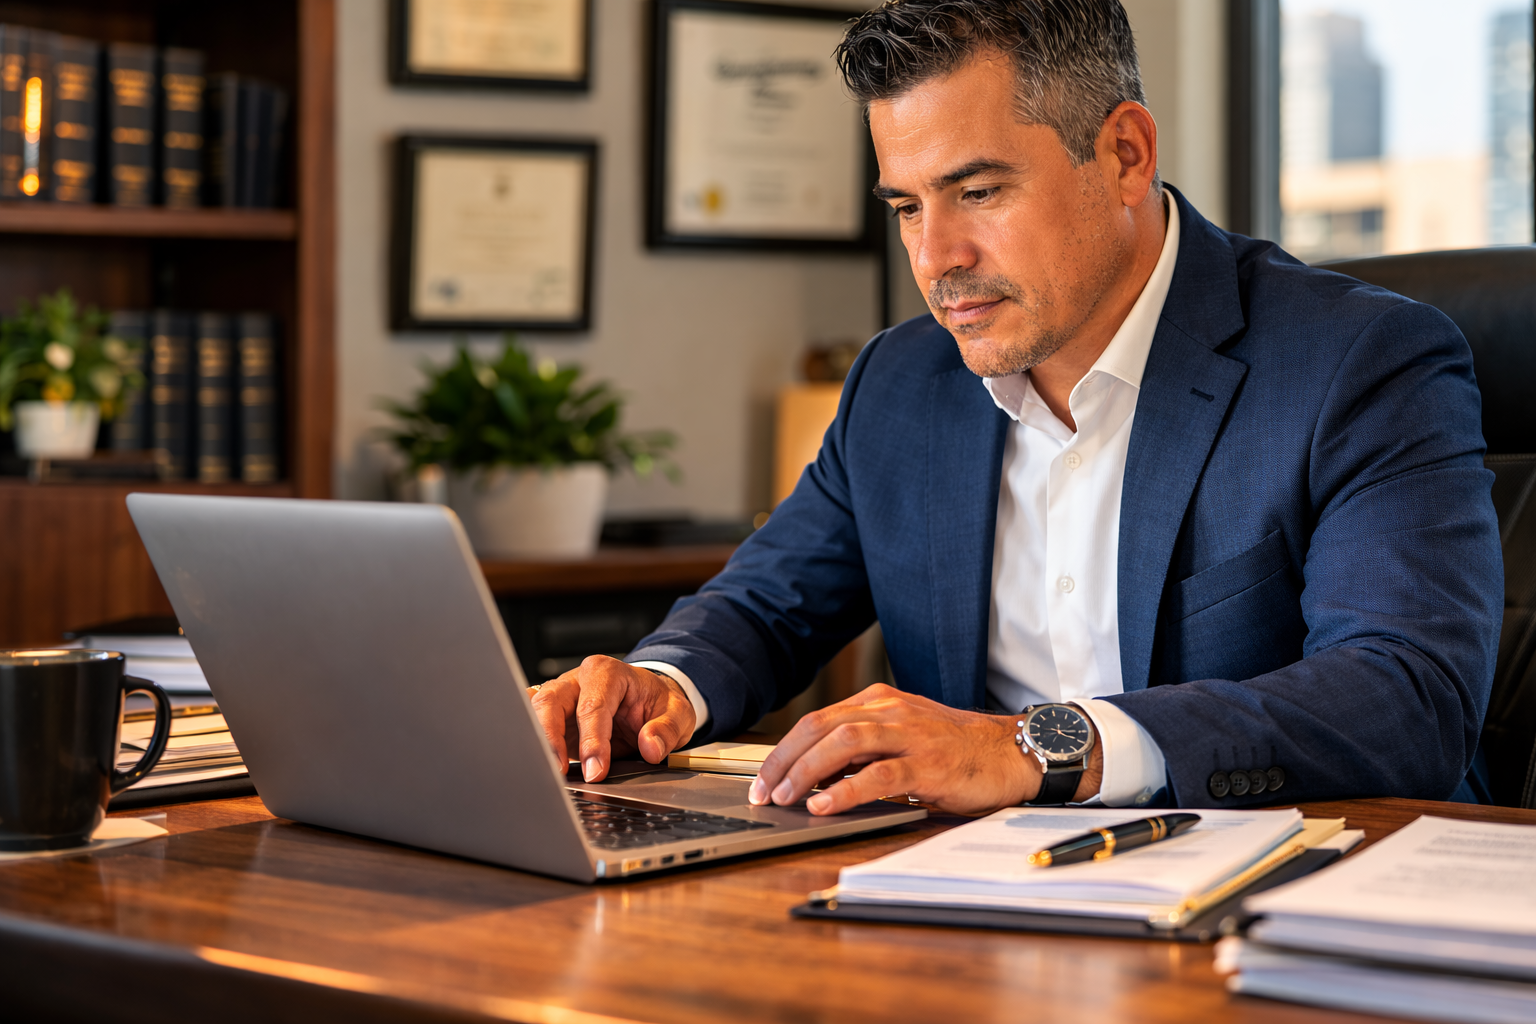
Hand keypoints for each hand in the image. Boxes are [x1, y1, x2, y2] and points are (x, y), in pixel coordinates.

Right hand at [528, 656, 696, 782]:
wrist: (649, 700)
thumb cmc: (657, 702)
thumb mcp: (678, 713)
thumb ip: (666, 730)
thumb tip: (650, 747)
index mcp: (607, 672)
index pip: (592, 706)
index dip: (592, 741)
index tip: (596, 770)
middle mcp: (578, 681)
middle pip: (550, 703)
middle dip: (551, 740)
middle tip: (560, 773)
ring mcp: (563, 698)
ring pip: (535, 713)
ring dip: (539, 744)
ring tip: (549, 774)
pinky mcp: (554, 719)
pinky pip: (534, 728)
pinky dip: (535, 746)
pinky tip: (539, 767)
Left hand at [748, 684, 1102, 814]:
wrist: (1011, 753)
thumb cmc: (955, 750)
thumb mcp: (903, 738)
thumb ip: (863, 750)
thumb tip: (814, 777)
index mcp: (879, 702)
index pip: (817, 720)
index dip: (784, 750)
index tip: (763, 779)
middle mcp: (890, 711)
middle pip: (820, 727)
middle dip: (784, 761)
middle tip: (764, 792)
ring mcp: (909, 735)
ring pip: (843, 744)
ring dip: (806, 772)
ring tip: (787, 798)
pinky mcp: (928, 764)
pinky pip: (878, 775)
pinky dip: (845, 790)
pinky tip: (825, 805)